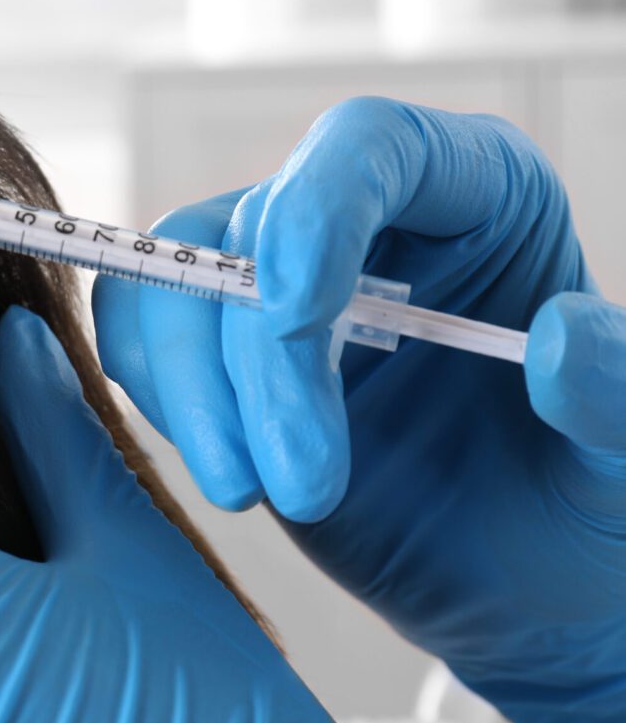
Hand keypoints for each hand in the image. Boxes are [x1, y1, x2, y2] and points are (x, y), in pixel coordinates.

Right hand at [93, 97, 625, 722]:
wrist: (516, 579)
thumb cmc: (581, 499)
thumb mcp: (625, 457)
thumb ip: (614, 395)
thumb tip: (559, 341)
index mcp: (474, 190)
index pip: (367, 144)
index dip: (316, 206)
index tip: (295, 311)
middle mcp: (366, 215)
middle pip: (253, 232)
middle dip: (259, 365)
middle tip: (299, 486)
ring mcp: (279, 279)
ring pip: (174, 281)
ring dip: (195, 392)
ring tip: (255, 494)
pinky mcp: (218, 349)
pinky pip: (144, 335)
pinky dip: (166, 403)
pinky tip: (232, 471)